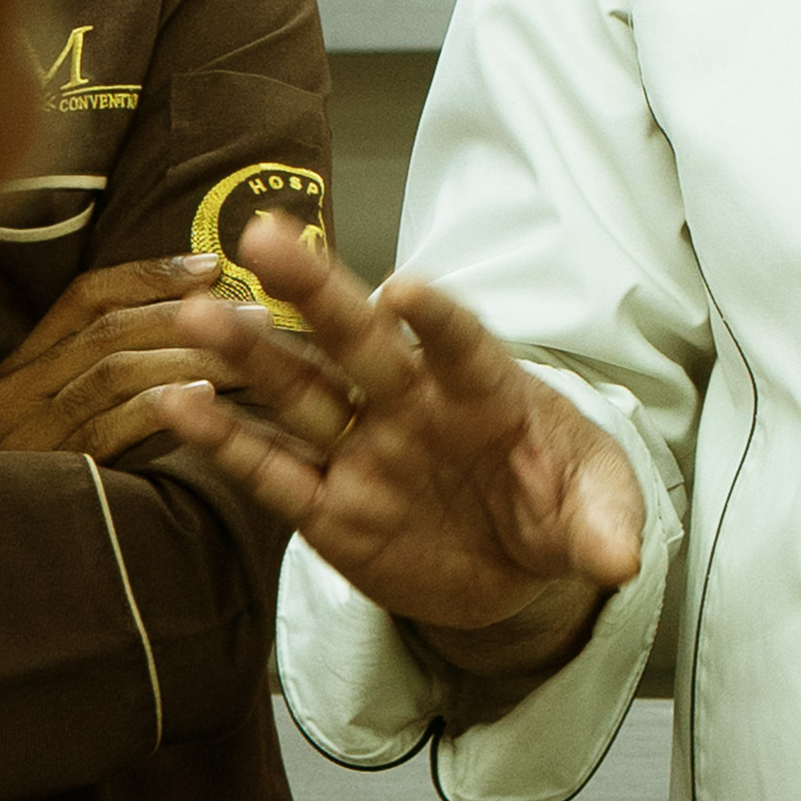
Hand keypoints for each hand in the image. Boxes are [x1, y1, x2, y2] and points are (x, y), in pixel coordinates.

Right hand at [0, 247, 247, 463]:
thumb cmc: (25, 487)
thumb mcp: (40, 419)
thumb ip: (86, 374)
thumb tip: (177, 322)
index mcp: (18, 367)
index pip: (86, 298)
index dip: (150, 276)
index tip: (210, 268)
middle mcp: (13, 392)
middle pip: (109, 331)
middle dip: (187, 316)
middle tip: (252, 313)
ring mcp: (24, 435)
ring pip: (113, 373)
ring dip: (187, 357)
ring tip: (243, 357)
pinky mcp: (42, 478)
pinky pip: (103, 431)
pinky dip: (155, 407)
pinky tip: (202, 396)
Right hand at [169, 211, 645, 683]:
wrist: (517, 564)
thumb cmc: (558, 506)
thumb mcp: (597, 511)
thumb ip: (604, 524)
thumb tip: (623, 560)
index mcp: (487, 390)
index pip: (464, 344)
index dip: (438, 319)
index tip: (409, 291)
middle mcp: (413, 405)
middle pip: (358, 340)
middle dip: (313, 289)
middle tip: (262, 235)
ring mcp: (366, 451)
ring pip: (301, 393)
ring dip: (250, 353)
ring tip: (196, 311)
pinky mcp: (329, 508)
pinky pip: (273, 471)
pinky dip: (226, 441)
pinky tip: (176, 402)